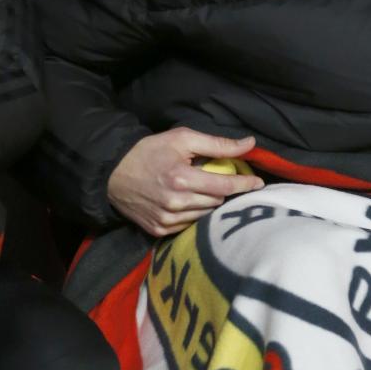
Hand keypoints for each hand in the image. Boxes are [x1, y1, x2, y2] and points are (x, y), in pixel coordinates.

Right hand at [108, 128, 264, 235]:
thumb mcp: (182, 138)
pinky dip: (193, 214)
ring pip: (204, 216)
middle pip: (216, 202)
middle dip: (223, 192)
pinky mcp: (159, 230)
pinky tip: (187, 203)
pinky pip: (189, 226)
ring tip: (202, 191)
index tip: (258, 183)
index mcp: (181, 179)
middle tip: (221, 181)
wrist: (112, 173)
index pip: (224, 186)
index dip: (244, 184)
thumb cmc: (149, 151)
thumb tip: (249, 143)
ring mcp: (166, 220)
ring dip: (208, 204)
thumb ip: (217, 144)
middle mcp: (175, 203)